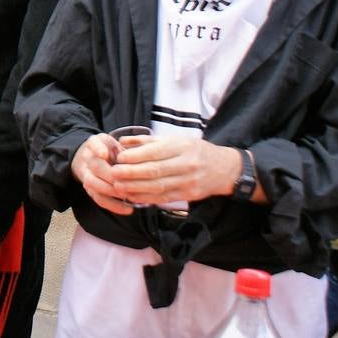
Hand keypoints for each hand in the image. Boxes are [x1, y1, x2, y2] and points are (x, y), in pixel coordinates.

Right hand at [70, 133, 134, 214]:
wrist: (91, 157)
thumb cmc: (109, 149)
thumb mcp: (115, 142)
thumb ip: (124, 148)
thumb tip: (137, 160)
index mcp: (94, 143)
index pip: (93, 144)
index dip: (98, 149)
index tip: (104, 154)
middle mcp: (87, 158)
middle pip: (96, 167)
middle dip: (111, 177)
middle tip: (128, 183)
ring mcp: (86, 174)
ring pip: (94, 185)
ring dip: (112, 192)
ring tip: (128, 196)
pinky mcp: (89, 188)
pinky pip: (99, 199)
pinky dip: (113, 205)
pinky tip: (128, 209)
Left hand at [108, 135, 240, 204]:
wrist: (224, 169)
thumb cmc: (195, 151)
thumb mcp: (176, 139)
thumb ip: (148, 140)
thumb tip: (122, 141)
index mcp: (181, 147)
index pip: (154, 152)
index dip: (135, 156)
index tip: (119, 158)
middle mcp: (185, 164)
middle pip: (155, 171)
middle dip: (131, 173)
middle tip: (113, 173)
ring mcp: (188, 181)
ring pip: (158, 186)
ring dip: (135, 188)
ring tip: (118, 186)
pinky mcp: (187, 195)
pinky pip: (164, 198)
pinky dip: (146, 198)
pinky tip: (132, 196)